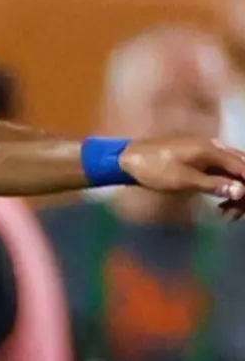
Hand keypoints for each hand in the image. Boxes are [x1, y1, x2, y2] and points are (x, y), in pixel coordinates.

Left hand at [117, 138, 244, 215]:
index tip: (242, 208)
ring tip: (226, 213)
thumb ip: (213, 184)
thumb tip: (241, 190)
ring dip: (236, 191)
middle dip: (244, 191)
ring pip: (234, 171)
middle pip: (243, 168)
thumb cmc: (153, 168)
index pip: (244, 168)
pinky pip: (222, 171)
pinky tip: (220, 203)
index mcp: (212, 149)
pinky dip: (225, 187)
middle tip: (235, 214)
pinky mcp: (200, 159)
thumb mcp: (183, 180)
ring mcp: (207, 151)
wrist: (127, 158)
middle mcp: (214, 147)